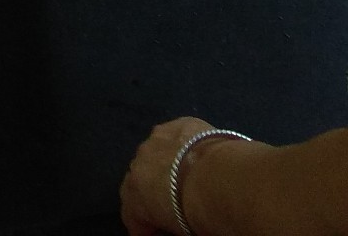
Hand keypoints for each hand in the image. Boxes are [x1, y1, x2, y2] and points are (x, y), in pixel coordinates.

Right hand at [120, 117, 217, 235]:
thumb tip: (168, 225)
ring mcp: (156, 140)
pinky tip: (197, 153)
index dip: (146, 223)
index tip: (159, 230)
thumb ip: (164, 225)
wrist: (215, 178)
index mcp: (133, 196)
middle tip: (174, 201)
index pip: (131, 214)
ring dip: (167, 164)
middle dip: (154, 189)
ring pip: (156, 153)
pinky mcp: (178, 123)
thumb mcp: (175, 231)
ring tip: (186, 174)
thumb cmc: (193, 214)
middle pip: (142, 179)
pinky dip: (183, 145)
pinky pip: (176, 137)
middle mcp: (137, 164)